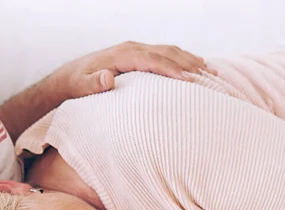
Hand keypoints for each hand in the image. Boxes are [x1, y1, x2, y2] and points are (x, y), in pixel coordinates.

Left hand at [60, 41, 215, 98]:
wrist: (71, 76)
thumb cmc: (78, 84)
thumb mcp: (81, 86)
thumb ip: (93, 83)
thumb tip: (107, 77)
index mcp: (122, 54)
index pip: (152, 60)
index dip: (171, 69)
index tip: (188, 80)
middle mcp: (133, 48)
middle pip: (167, 53)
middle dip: (190, 64)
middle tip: (211, 77)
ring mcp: (138, 50)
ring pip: (170, 51)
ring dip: (192, 61)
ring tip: (213, 72)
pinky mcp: (140, 55)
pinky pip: (166, 55)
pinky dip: (184, 60)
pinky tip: (199, 67)